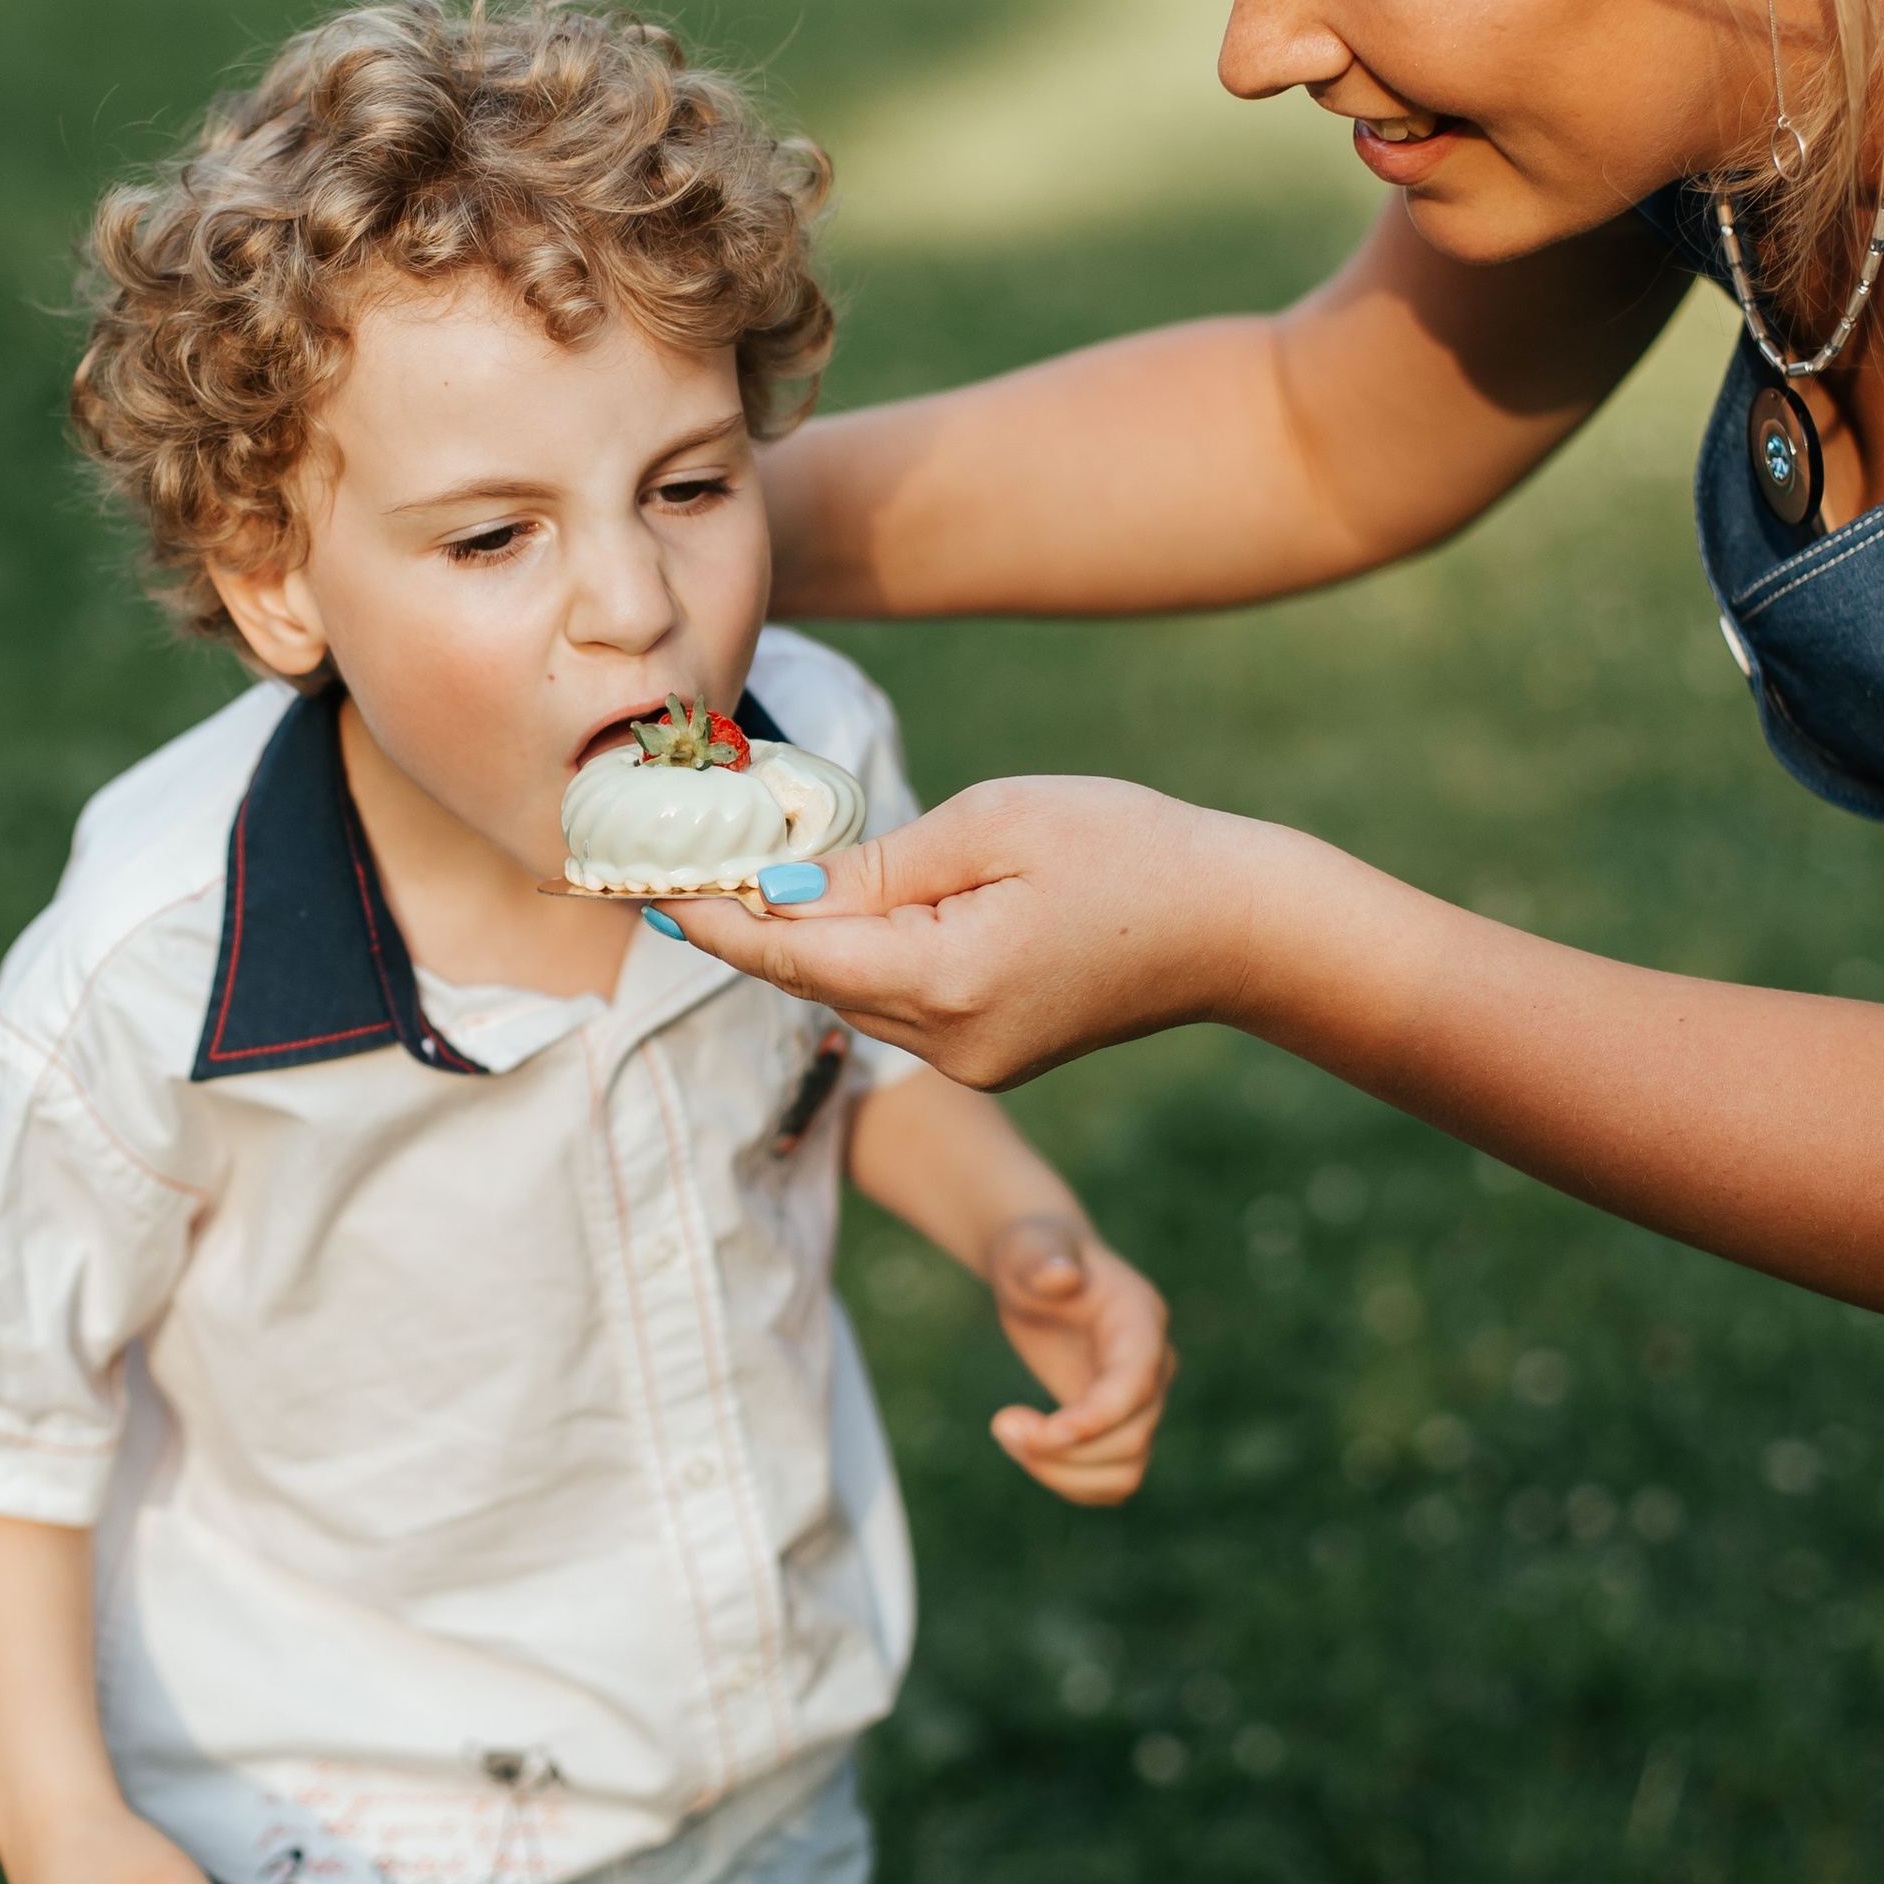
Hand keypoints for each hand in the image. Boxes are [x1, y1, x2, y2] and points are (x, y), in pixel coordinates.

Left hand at [668, 778, 1255, 1087]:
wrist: (1239, 927)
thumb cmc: (1130, 849)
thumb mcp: (997, 822)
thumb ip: (879, 862)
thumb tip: (782, 891)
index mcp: (948, 981)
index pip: (795, 955)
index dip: (715, 922)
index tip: (644, 888)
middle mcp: (950, 1043)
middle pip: (816, 979)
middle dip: (756, 923)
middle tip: (682, 864)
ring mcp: (975, 1061)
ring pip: (854, 993)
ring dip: (815, 939)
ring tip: (762, 872)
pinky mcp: (993, 1056)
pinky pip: (901, 1002)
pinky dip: (869, 955)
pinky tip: (864, 905)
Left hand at [985, 1213, 1172, 1501]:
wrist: (1042, 1266)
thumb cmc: (1034, 1251)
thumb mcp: (1029, 1244)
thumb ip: (1042, 1255)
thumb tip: (1059, 1277)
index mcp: (1140, 1321)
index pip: (1136, 1385)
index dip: (1096, 1419)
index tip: (1042, 1435)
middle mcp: (1153, 1367)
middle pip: (1132, 1439)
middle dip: (1062, 1450)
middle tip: (1000, 1425)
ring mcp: (1140, 1402)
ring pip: (1125, 1471)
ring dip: (1062, 1473)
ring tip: (1007, 1433)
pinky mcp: (1118, 1426)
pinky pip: (1110, 1481)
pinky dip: (1067, 1481)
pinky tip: (1025, 1449)